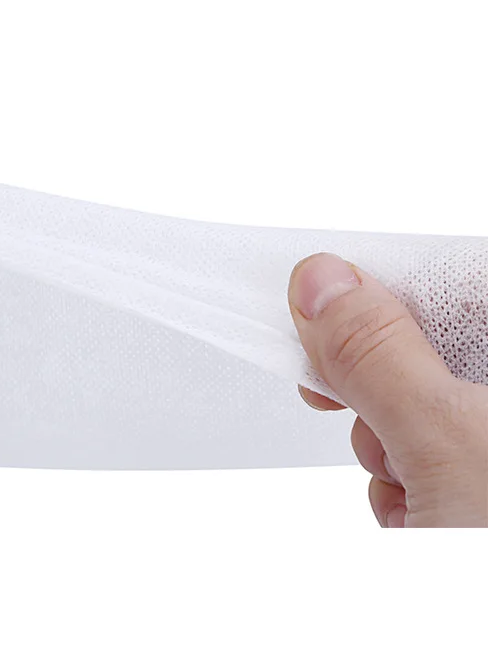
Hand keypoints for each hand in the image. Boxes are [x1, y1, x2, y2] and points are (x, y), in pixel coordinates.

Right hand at [289, 252, 487, 527]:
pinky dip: (398, 475)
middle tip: (347, 398)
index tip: (320, 299)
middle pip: (424, 341)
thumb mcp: (450, 446)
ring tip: (408, 487)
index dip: (384, 284)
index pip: (452, 281)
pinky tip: (415, 509)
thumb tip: (322, 281)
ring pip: (411, 398)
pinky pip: (417, 446)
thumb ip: (380, 356)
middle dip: (377, 377)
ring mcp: (482, 437)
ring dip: (385, 439)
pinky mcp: (471, 478)